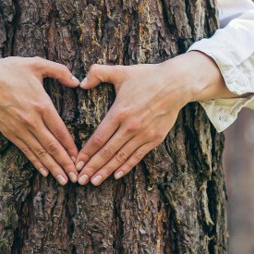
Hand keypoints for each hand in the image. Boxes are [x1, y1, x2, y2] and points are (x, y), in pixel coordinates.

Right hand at [0, 52, 80, 184]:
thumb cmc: (10, 69)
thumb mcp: (37, 64)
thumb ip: (60, 71)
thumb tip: (77, 81)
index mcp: (41, 104)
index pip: (60, 131)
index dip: (70, 147)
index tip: (79, 158)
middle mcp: (31, 120)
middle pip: (51, 146)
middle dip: (65, 164)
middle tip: (75, 177)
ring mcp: (19, 128)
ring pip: (39, 152)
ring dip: (52, 168)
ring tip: (63, 180)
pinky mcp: (9, 132)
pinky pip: (25, 150)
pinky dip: (36, 162)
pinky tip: (44, 171)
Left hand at [74, 52, 224, 184]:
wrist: (177, 84)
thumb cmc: (147, 76)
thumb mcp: (121, 71)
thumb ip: (98, 73)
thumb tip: (81, 82)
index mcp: (119, 112)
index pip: (99, 137)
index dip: (86, 152)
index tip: (76, 163)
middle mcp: (130, 126)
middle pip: (107, 152)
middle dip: (92, 167)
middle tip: (79, 180)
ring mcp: (143, 134)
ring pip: (121, 157)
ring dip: (106, 171)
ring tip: (93, 182)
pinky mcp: (155, 138)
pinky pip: (138, 156)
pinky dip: (126, 167)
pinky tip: (116, 175)